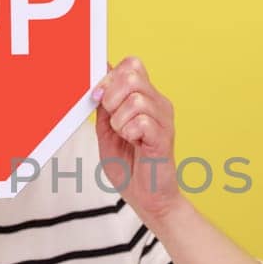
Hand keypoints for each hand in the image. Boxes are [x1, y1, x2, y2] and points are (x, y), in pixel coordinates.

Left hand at [94, 56, 184, 224]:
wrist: (148, 200)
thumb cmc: (130, 168)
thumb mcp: (106, 131)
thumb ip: (103, 106)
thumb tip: (97, 77)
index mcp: (144, 98)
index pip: (131, 64)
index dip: (109, 76)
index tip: (98, 98)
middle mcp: (157, 103)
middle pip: (132, 72)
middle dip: (111, 95)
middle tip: (112, 119)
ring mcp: (164, 119)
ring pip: (135, 98)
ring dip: (119, 121)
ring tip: (124, 136)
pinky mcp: (164, 137)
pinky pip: (142, 121)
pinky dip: (129, 133)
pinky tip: (134, 144)